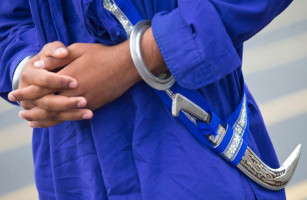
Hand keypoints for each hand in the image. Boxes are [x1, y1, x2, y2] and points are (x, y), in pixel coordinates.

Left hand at [11, 28, 166, 127]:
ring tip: (32, 122)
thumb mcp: (77, 50)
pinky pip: (73, 117)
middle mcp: (74, 95)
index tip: (14, 95)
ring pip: (59, 116)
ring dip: (44, 120)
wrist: (126, 66)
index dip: (25, 93)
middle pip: (46, 108)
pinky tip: (55, 121)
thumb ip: (56, 59)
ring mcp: (84, 103)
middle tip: (21, 113)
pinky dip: (61, 121)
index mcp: (66, 79)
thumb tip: (38, 66)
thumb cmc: (101, 55)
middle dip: (31, 111)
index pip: (40, 90)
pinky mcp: (93, 107)